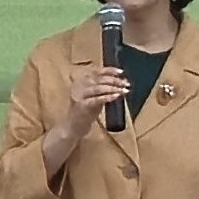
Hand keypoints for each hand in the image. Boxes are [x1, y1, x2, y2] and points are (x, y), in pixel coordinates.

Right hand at [37, 54, 128, 173]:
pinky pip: (97, 99)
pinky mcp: (81, 105)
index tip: (121, 72)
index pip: (96, 72)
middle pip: (98, 79)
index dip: (109, 71)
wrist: (73, 128)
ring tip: (124, 90)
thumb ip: (103, 88)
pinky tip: (116, 96)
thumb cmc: (85, 112)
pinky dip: (108, 97)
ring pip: (98, 88)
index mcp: (80, 81)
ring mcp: (78, 95)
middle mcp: (78, 86)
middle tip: (125, 83)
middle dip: (114, 80)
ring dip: (113, 88)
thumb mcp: (94, 96)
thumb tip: (119, 82)